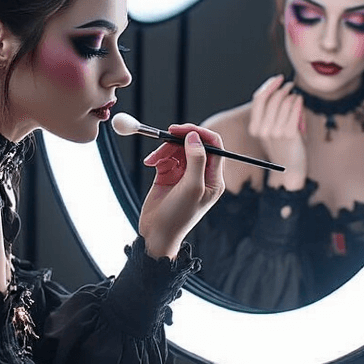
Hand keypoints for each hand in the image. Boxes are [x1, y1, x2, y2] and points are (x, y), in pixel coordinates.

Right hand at [138, 123, 224, 259]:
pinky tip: (149, 163)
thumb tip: (194, 137)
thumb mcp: (192, 188)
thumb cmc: (178, 217)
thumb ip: (197, 160)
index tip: (184, 130)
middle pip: (194, 144)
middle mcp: (200, 174)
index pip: (214, 146)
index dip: (200, 134)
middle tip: (165, 135)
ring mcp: (184, 174)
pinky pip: (164, 156)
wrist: (156, 234)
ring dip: (164, 150)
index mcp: (213, 178)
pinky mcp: (168, 175)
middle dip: (179, 139)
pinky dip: (156, 156)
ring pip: (177, 149)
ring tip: (153, 160)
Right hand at [248, 75, 306, 188]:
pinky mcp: (289, 134)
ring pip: (283, 103)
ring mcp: (276, 132)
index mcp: (255, 128)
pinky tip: (300, 100)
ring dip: (291, 95)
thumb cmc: (283, 147)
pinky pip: (293, 110)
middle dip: (281, 88)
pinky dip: (297, 101)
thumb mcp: (271, 131)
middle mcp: (263, 130)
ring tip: (295, 94)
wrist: (290, 170)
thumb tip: (278, 89)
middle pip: (272, 99)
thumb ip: (271, 113)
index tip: (277, 79)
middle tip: (289, 84)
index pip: (258, 99)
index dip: (268, 86)